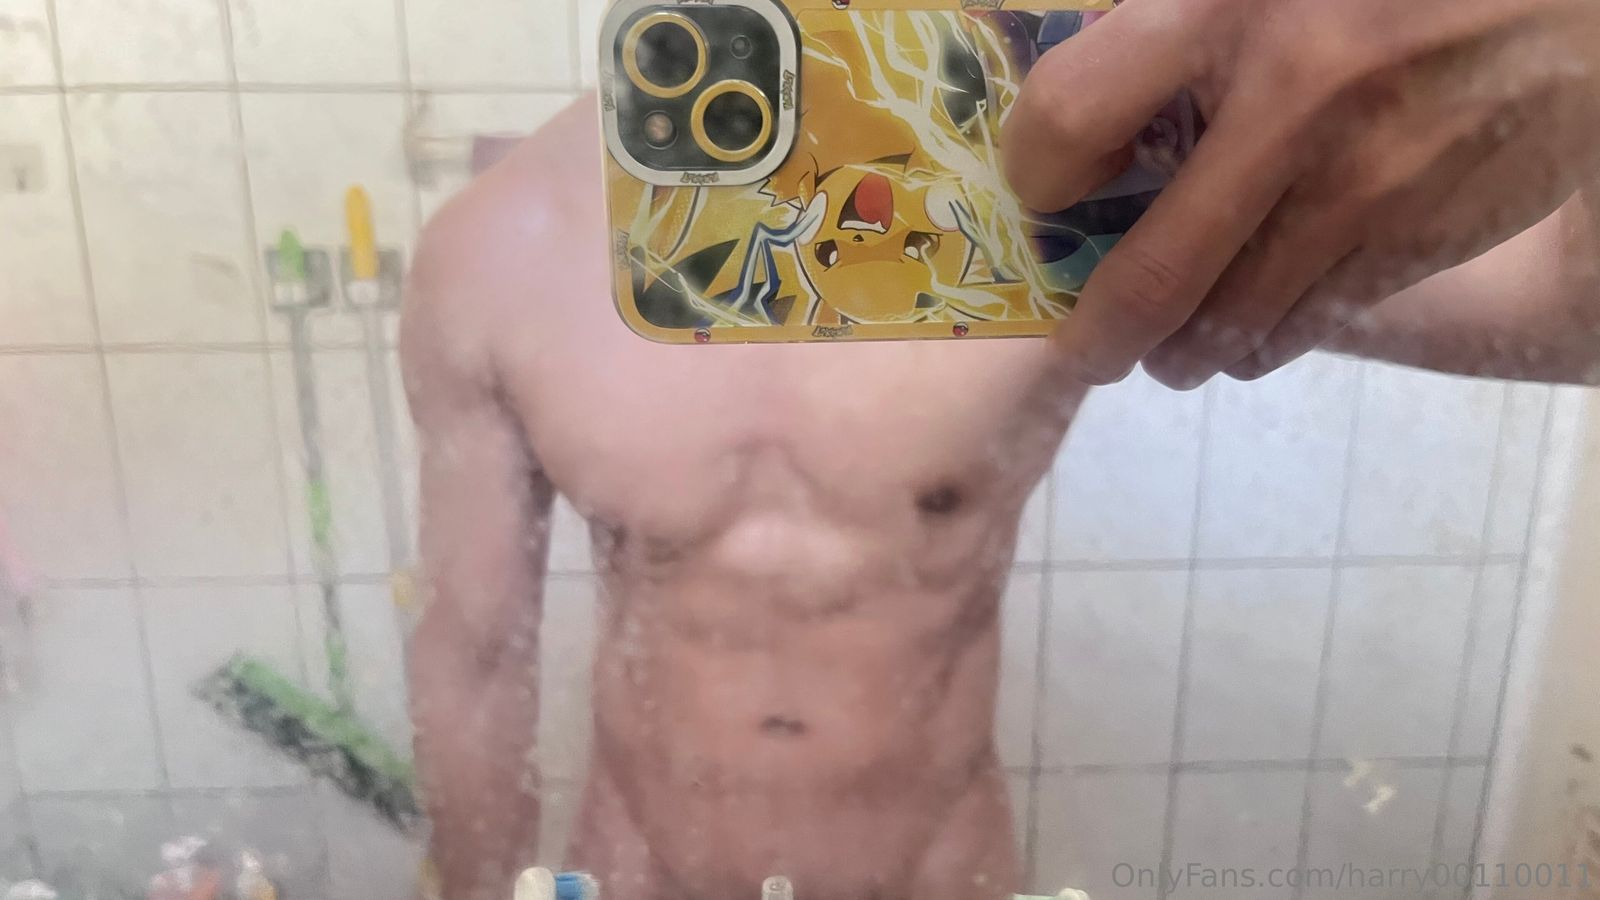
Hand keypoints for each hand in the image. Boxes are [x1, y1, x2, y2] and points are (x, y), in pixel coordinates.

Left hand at [1003, 0, 1599, 386]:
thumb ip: (1173, 29)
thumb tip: (1083, 114)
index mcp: (1228, 7)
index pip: (1072, 113)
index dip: (1036, 169)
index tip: (1043, 192)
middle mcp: (1292, 104)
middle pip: (1152, 277)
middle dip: (1102, 336)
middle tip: (1088, 349)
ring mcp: (1362, 186)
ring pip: (1232, 325)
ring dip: (1183, 352)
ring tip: (1171, 347)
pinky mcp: (1420, 238)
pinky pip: (1309, 323)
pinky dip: (1264, 336)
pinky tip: (1256, 319)